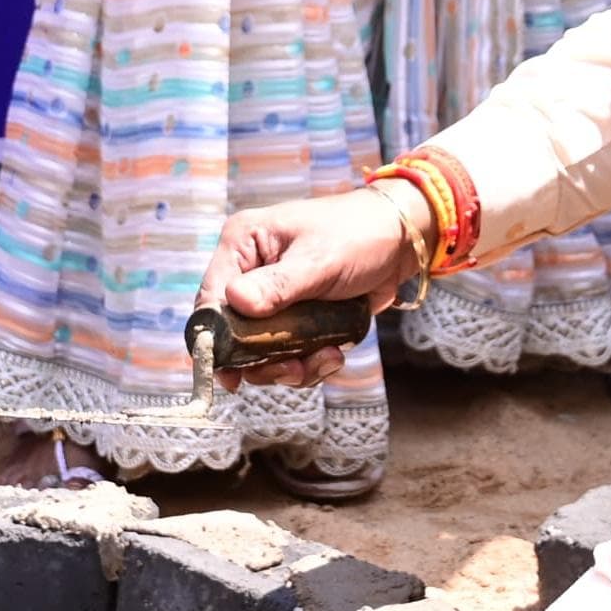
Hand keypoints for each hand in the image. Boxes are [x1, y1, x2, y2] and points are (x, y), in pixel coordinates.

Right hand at [189, 186, 415, 386]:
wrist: (400, 241)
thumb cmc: (359, 235)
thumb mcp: (319, 260)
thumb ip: (279, 285)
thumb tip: (235, 301)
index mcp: (243, 244)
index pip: (210, 298)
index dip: (214, 340)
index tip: (230, 375)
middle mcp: (250, 272)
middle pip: (232, 335)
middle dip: (263, 360)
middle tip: (294, 368)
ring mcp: (271, 298)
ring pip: (260, 351)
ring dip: (290, 366)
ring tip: (326, 358)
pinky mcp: (293, 318)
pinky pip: (286, 353)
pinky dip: (307, 363)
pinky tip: (334, 354)